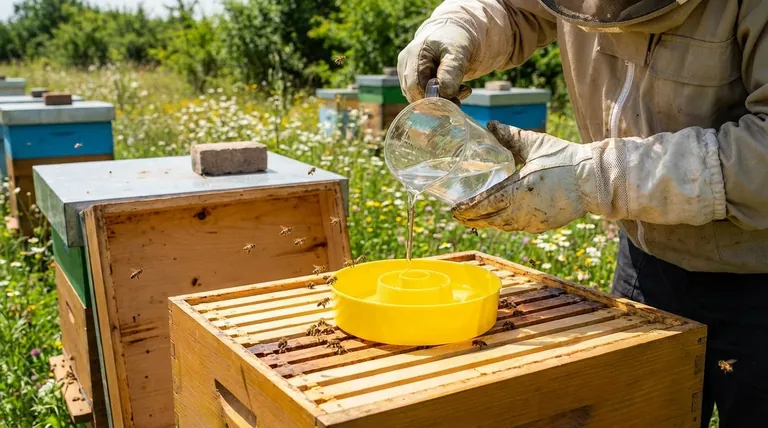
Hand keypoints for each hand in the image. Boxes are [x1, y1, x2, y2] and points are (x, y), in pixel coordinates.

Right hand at [397, 20, 473, 103]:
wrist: (452, 34)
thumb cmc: (454, 40)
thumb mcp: (458, 52)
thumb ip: (451, 72)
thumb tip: (445, 94)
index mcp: (413, 54)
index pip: (414, 86)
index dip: (432, 99)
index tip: (455, 99)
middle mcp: (405, 64)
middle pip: (415, 95)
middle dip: (439, 101)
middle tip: (462, 93)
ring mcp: (405, 73)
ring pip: (418, 98)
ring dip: (440, 100)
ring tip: (461, 89)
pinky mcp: (411, 80)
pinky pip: (421, 96)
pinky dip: (438, 98)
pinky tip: (453, 89)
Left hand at [452, 121, 599, 233]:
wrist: (595, 180)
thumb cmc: (566, 159)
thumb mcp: (536, 144)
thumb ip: (510, 136)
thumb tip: (490, 125)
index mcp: (519, 189)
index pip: (484, 204)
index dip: (467, 209)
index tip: (454, 210)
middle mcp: (523, 210)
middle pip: (489, 220)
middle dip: (470, 219)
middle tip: (456, 217)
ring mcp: (533, 221)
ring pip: (501, 226)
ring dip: (485, 224)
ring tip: (471, 220)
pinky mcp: (542, 226)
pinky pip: (515, 228)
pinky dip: (502, 225)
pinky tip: (497, 220)